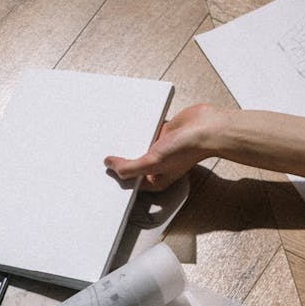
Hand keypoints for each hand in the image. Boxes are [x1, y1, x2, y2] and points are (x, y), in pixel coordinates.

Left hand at [104, 103, 219, 190]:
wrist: (205, 128)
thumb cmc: (186, 150)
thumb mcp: (153, 163)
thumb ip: (130, 168)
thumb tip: (110, 165)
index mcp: (155, 180)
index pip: (130, 181)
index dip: (116, 177)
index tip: (101, 172)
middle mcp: (157, 166)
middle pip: (132, 164)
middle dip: (119, 159)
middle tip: (99, 153)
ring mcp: (160, 149)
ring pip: (137, 146)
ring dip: (127, 141)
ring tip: (108, 137)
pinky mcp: (162, 133)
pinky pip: (144, 131)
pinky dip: (137, 127)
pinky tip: (126, 123)